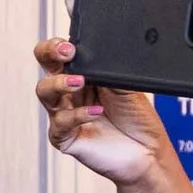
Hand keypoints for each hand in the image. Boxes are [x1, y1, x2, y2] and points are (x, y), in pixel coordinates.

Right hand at [34, 38, 171, 185]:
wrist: (148, 152)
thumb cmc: (138, 119)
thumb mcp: (128, 87)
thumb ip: (111, 70)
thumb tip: (100, 50)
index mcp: (84, 74)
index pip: (64, 52)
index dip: (60, 41)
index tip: (68, 39)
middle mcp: (70, 91)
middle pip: (46, 65)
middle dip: (49, 52)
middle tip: (66, 52)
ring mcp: (64, 112)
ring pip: (45, 91)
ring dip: (60, 83)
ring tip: (79, 83)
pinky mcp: (64, 136)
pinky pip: (60, 122)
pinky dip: (77, 115)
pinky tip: (96, 112)